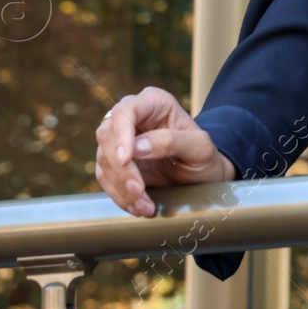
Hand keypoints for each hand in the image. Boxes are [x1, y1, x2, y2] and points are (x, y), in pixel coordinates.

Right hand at [94, 86, 235, 216]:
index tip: (127, 159)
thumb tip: (138, 147)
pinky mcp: (115, 163)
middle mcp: (133, 117)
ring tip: (145, 205)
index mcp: (154, 102)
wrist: (201, 178)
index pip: (126, 109)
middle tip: (139, 190)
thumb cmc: (203, 156)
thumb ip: (172, 141)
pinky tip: (138, 206)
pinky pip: (106, 178)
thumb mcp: (199, 147)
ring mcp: (121, 140)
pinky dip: (120, 196)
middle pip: (107, 135)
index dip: (121, 133)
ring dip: (121, 186)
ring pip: (104, 159)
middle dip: (121, 168)